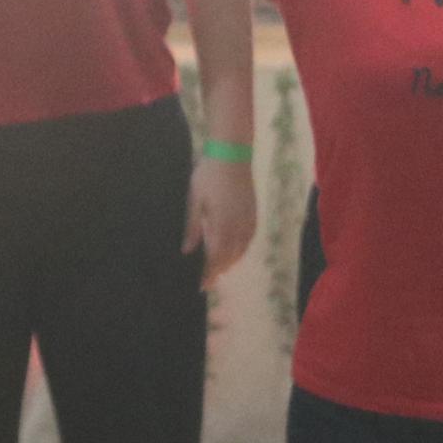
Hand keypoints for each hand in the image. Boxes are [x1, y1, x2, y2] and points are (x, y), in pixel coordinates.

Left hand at [186, 154, 257, 287]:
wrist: (232, 156)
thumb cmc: (208, 176)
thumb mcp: (194, 201)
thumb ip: (193, 227)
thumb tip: (188, 251)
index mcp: (221, 226)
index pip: (215, 258)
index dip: (209, 273)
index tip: (202, 286)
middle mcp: (238, 228)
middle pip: (230, 257)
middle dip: (219, 270)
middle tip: (209, 281)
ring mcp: (249, 221)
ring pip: (241, 250)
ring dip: (231, 261)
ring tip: (220, 269)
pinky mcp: (254, 214)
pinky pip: (249, 240)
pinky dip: (241, 250)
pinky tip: (235, 251)